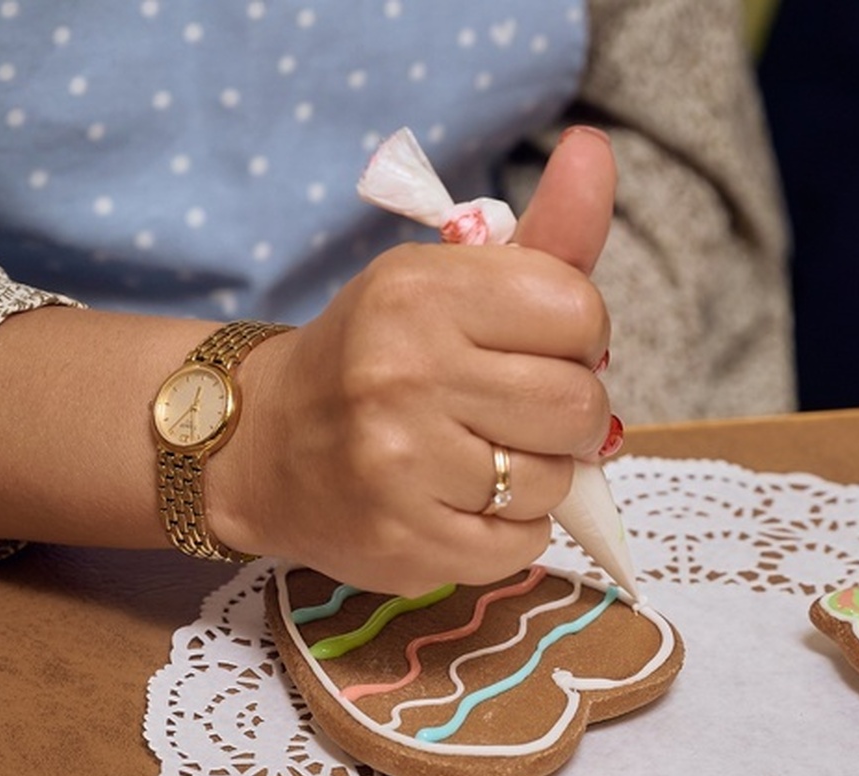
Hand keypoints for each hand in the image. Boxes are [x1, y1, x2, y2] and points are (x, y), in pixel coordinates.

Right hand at [213, 128, 618, 594]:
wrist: (262, 447)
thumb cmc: (375, 356)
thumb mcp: (447, 280)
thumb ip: (540, 235)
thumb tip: (596, 147)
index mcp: (418, 291)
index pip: (578, 311)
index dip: (576, 335)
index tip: (536, 345)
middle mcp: (403, 374)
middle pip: (579, 405)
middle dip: (569, 414)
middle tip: (518, 410)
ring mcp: (400, 466)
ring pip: (554, 482)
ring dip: (535, 476)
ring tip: (477, 457)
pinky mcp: (405, 543)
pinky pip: (521, 544)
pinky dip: (507, 530)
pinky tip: (458, 503)